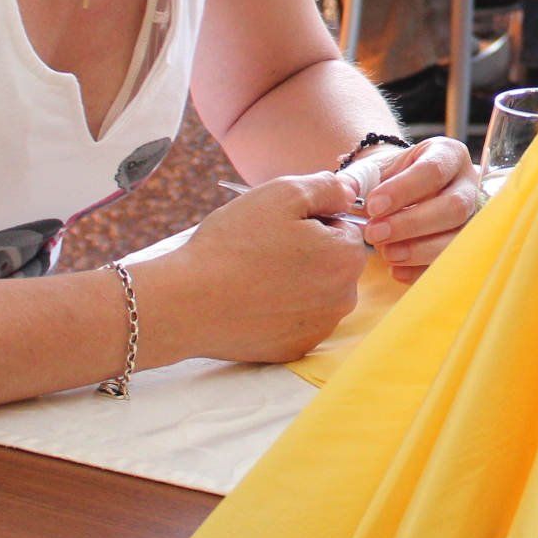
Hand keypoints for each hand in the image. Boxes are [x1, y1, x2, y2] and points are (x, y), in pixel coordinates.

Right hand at [146, 172, 366, 363]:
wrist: (187, 302)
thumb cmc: (234, 244)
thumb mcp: (283, 194)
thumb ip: (327, 187)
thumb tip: (349, 193)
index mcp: (346, 258)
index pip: (343, 227)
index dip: (311, 220)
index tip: (279, 226)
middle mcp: (343, 299)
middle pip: (332, 262)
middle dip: (307, 252)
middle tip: (263, 249)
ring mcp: (319, 329)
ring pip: (316, 291)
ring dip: (295, 281)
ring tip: (254, 275)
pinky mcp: (295, 349)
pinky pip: (296, 319)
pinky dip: (280, 309)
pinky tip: (252, 301)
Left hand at [358, 136, 482, 281]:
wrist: (397, 193)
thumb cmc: (386, 179)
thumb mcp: (371, 170)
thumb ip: (355, 181)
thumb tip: (345, 195)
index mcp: (447, 154)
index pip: (433, 171)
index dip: (404, 191)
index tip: (373, 206)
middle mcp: (468, 184)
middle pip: (454, 207)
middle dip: (412, 224)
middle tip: (374, 234)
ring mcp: (472, 218)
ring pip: (458, 238)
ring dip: (419, 250)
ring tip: (385, 253)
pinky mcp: (466, 246)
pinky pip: (451, 263)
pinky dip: (422, 270)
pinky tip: (396, 270)